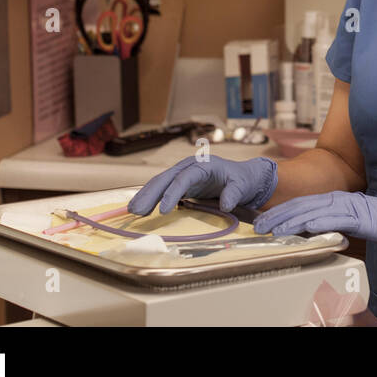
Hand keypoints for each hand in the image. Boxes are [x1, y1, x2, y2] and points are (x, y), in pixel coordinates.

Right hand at [128, 155, 277, 214]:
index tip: (163, 210)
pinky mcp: (181, 183)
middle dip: (150, 194)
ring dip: (146, 196)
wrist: (244, 177)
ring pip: (161, 183)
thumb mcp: (243, 185)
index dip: (172, 193)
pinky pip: (163, 189)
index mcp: (203, 165)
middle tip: (136, 211)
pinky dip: (151, 198)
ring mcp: (183, 174)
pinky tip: (140, 209)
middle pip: (166, 178)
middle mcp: (190, 167)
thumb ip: (234, 193)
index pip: (184, 178)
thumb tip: (226, 204)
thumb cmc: (243, 180)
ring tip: (132, 211)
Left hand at [252, 191, 376, 249]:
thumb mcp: (353, 222)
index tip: (264, 220)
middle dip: (278, 215)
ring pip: (313, 211)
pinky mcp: (360, 216)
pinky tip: (305, 227)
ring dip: (291, 220)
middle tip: (258, 226)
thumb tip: (312, 230)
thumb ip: (334, 222)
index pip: (303, 204)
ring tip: (273, 229)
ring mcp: (349, 206)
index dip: (281, 211)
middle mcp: (339, 199)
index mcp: (337, 199)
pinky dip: (319, 222)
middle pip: (302, 205)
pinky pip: (335, 219)